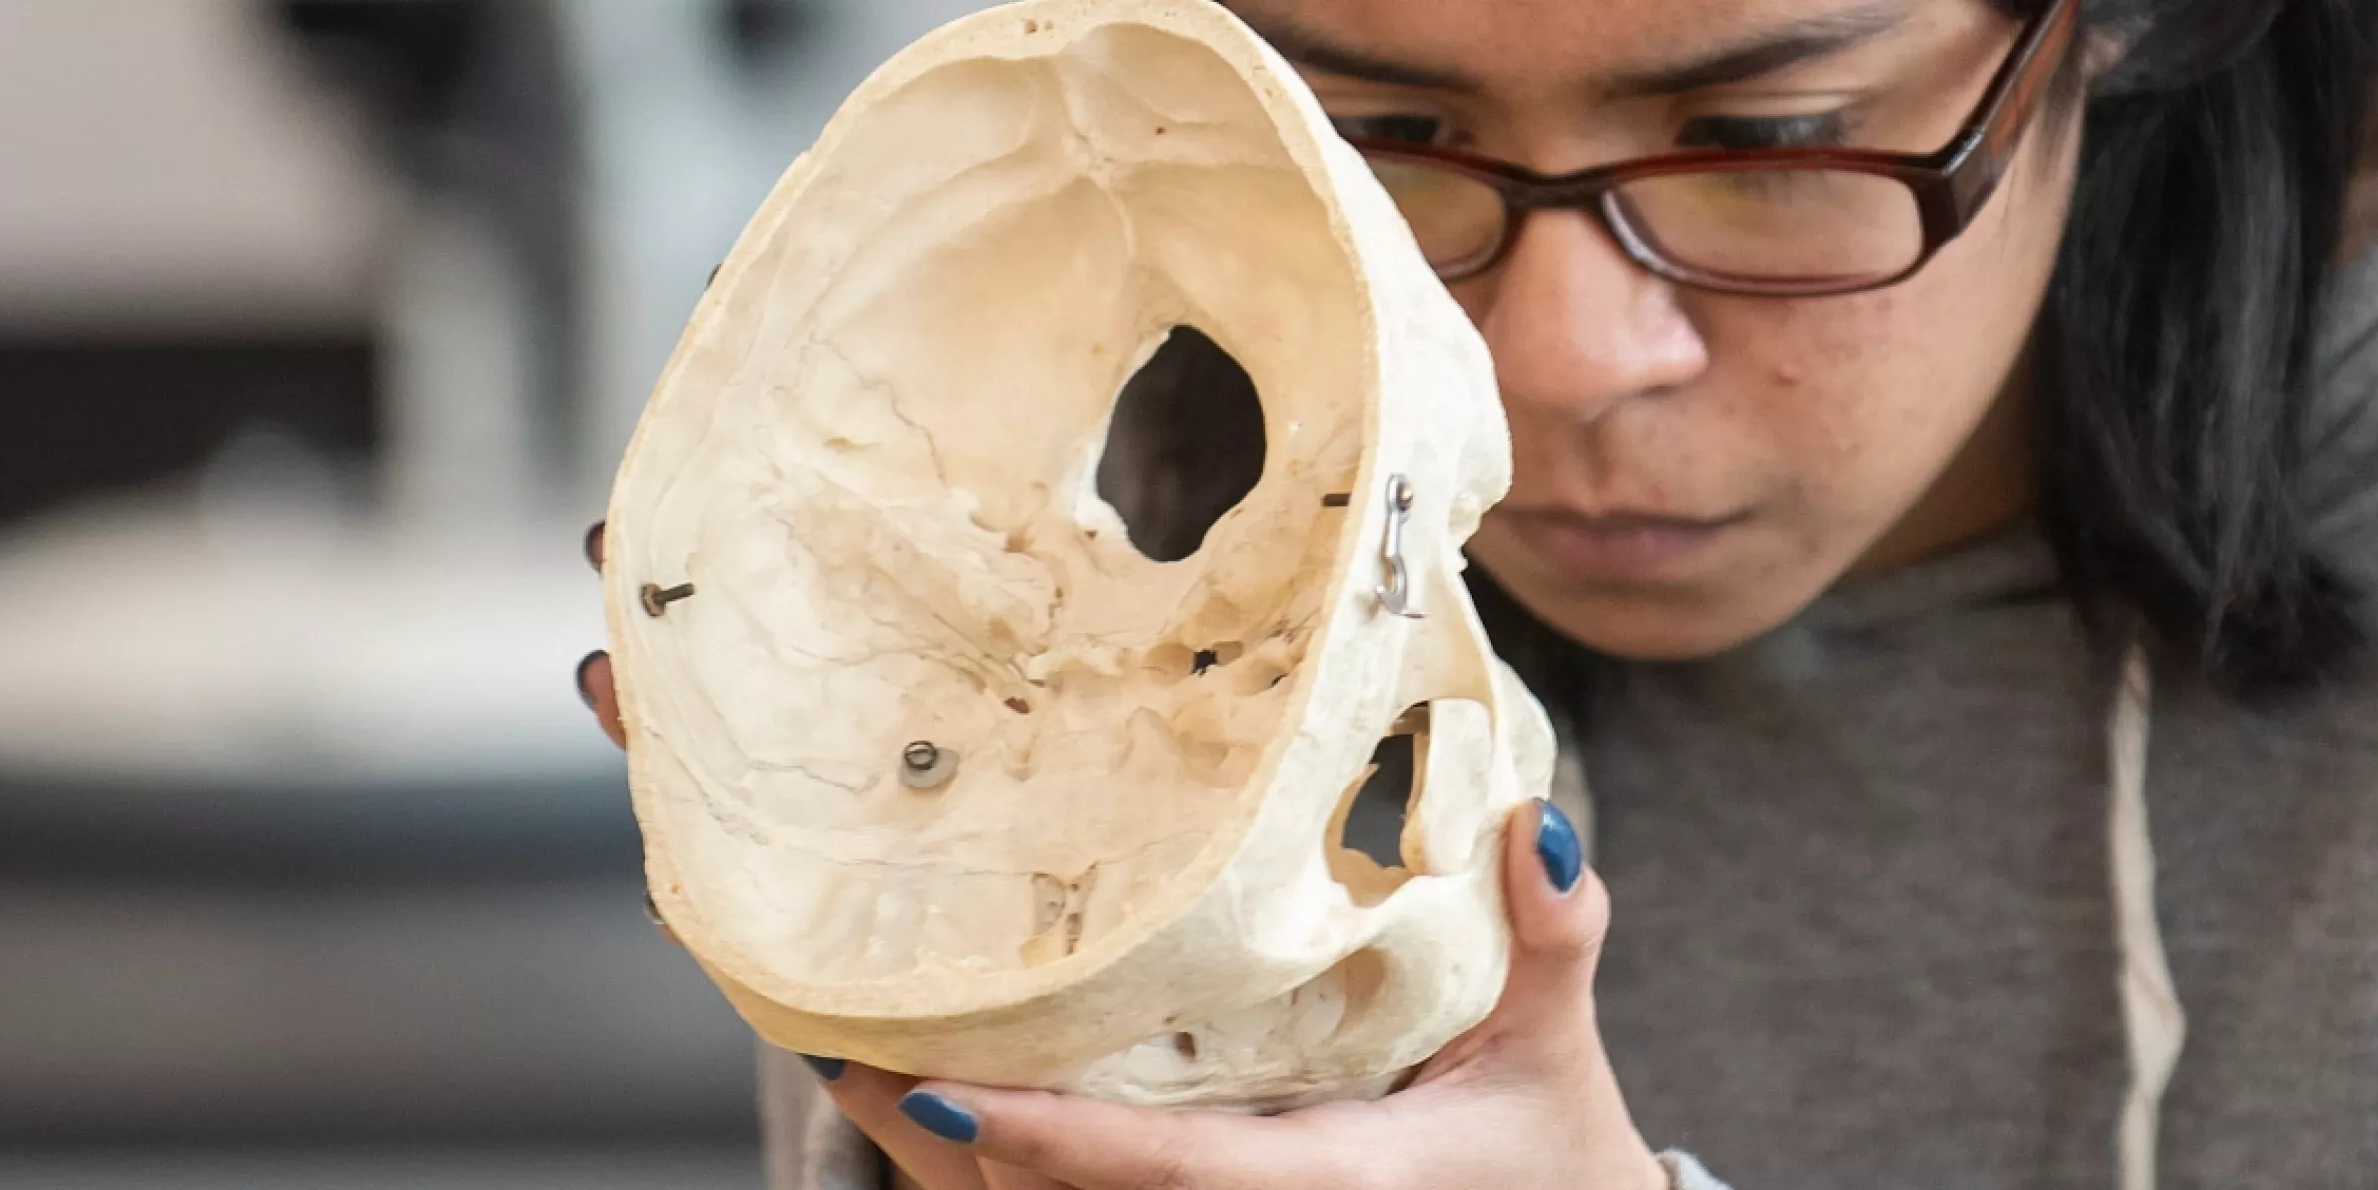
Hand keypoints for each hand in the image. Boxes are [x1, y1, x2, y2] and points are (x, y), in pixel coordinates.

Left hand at [573, 523, 1666, 1189]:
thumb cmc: (1544, 1159)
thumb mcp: (1553, 1053)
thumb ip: (1553, 942)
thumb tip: (1533, 827)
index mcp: (1318, 1185)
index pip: (1160, 1172)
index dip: (1048, 1140)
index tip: (935, 1094)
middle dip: (931, 1130)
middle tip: (824, 1030)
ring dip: (933, 1135)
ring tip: (833, 1032)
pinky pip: (1073, 1189)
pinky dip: (989, 1142)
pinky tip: (926, 1073)